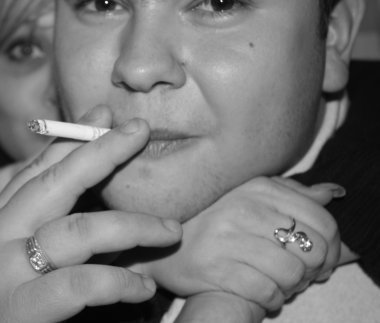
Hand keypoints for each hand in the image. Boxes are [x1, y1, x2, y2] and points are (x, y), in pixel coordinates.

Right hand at [0, 106, 181, 322]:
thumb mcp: (8, 254)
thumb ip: (42, 222)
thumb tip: (94, 193)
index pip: (37, 168)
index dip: (73, 139)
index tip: (104, 116)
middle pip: (56, 182)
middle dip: (102, 152)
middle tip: (138, 132)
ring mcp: (5, 268)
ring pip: (77, 230)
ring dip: (130, 226)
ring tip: (169, 230)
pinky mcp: (20, 306)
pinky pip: (81, 283)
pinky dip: (119, 282)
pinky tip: (143, 286)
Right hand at [128, 177, 341, 316]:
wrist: (156, 246)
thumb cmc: (208, 221)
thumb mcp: (247, 196)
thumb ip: (289, 194)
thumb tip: (330, 195)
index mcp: (256, 188)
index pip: (321, 219)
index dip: (332, 247)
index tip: (322, 260)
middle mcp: (244, 209)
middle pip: (313, 249)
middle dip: (315, 270)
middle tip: (302, 276)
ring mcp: (228, 238)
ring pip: (292, 274)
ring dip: (292, 287)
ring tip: (280, 286)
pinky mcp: (215, 268)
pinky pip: (266, 292)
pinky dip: (272, 300)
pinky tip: (264, 295)